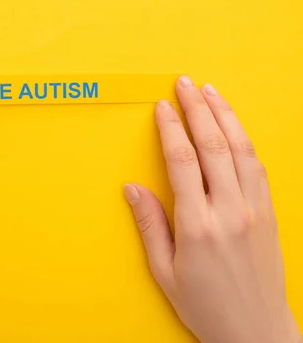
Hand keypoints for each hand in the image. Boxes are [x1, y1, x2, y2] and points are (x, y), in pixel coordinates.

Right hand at [124, 76, 300, 342]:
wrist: (256, 331)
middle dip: (197, 108)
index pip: (183, 161)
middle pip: (213, 145)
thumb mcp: (165, 271)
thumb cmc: (207, 305)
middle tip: (184, 83)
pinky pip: (257, 165)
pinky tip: (235, 126)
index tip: (162, 107)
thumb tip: (132, 189)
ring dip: (224, 115)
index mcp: (198, 225)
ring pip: (240, 148)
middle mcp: (230, 211)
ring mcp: (255, 209)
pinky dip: (245, 139)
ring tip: (210, 91)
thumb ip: (149, 224)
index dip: (171, 128)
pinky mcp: (269, 213)